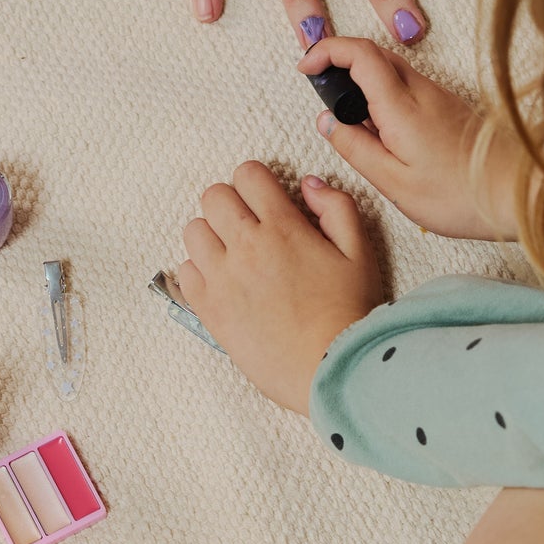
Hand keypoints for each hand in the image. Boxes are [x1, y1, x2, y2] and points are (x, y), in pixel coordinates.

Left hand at [177, 161, 383, 415]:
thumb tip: (307, 183)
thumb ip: (336, 207)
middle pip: (213, 196)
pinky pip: (184, 271)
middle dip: (232, 202)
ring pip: (193, 230)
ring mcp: (222, 278)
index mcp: (283, 228)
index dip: (258, 181)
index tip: (267, 199)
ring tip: (234, 253)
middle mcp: (246, 247)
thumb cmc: (349, 312)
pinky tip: (224, 282)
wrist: (331, 368)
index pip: (248, 174)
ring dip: (212, 234)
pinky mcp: (209, 309)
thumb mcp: (359, 252)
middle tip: (250, 224)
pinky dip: (200, 271)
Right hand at [301, 36, 521, 239]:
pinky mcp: (451, 107)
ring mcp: (440, 96)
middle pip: (375, 52)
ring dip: (364, 80)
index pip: (358, 53)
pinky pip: (410, 86)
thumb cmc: (463, 196)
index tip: (306, 67)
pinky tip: (384, 130)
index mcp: (401, 106)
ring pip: (393, 69)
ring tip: (352, 121)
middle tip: (322, 90)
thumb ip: (355, 148)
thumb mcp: (395, 183)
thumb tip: (327, 122)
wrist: (524, 193)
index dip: (326, 50)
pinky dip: (386, 94)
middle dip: (341, 61)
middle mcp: (422, 91)